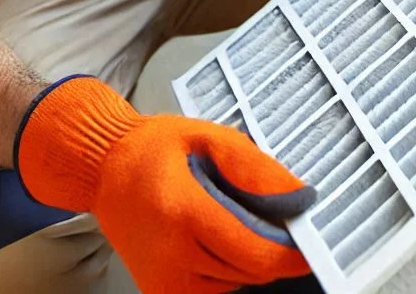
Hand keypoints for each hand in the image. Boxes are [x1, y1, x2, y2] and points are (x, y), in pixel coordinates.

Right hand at [15, 76, 314, 293]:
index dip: (290, 253)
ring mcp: (162, 280)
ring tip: (233, 215)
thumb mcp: (208, 137)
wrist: (104, 169)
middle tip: (278, 216)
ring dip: (248, 257)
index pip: (253, 252)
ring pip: (234, 283)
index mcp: (184, 213)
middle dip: (272, 249)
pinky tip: (217, 235)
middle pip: (249, 271)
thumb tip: (299, 195)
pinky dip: (226, 268)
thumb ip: (254, 166)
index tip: (311, 241)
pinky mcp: (159, 291)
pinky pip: (212, 290)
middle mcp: (171, 256)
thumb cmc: (155, 148)